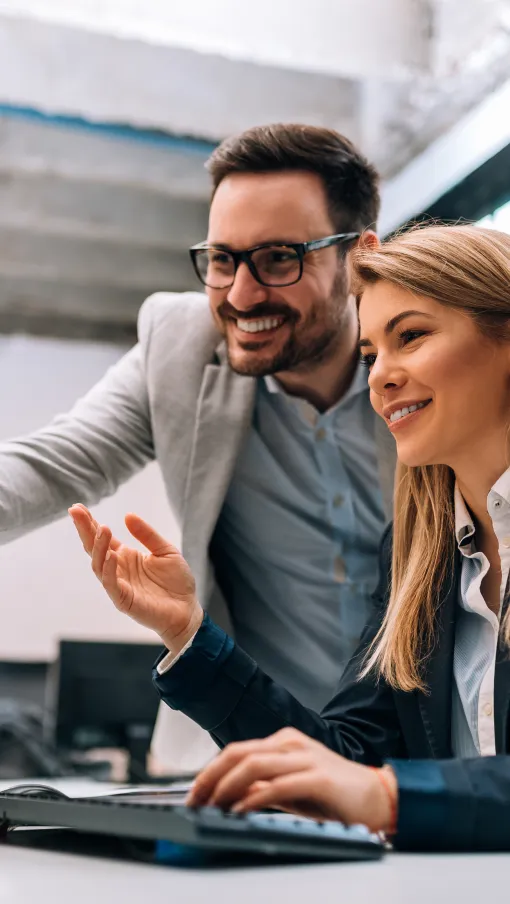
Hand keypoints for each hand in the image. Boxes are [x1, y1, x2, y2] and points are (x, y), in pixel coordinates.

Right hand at [68, 504, 202, 653]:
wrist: (188, 609)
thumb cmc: (176, 581)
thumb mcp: (165, 550)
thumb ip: (147, 534)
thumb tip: (128, 515)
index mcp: (125, 556)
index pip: (102, 538)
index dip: (89, 523)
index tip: (77, 507)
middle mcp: (117, 569)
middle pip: (94, 548)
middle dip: (84, 530)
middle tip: (76, 512)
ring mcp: (118, 585)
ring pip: (99, 565)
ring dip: (99, 547)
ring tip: (103, 528)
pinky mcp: (123, 600)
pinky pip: (111, 585)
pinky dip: (109, 570)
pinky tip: (111, 555)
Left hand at [187, 728, 396, 832]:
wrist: (377, 797)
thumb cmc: (334, 795)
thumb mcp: (290, 790)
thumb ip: (262, 789)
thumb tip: (229, 797)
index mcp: (283, 743)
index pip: (235, 751)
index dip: (210, 773)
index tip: (193, 795)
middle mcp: (291, 744)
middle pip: (238, 753)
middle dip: (210, 777)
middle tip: (194, 801)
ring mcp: (305, 758)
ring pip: (253, 764)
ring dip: (226, 787)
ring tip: (213, 807)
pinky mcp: (318, 777)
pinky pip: (278, 785)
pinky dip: (254, 799)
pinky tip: (241, 812)